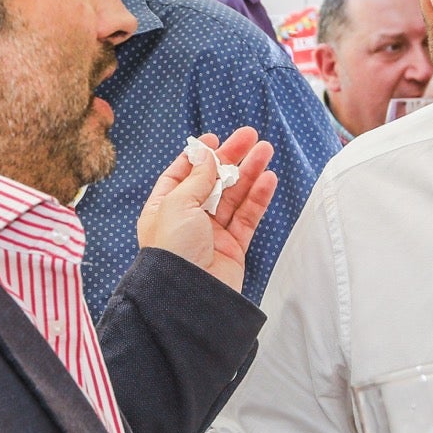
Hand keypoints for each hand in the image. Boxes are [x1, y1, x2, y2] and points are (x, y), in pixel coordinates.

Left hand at [136, 128, 276, 293]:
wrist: (188, 296)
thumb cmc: (172, 251)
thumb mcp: (177, 205)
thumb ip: (197, 179)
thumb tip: (208, 156)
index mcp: (164, 208)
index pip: (181, 175)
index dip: (198, 156)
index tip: (215, 138)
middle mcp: (187, 220)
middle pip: (213, 182)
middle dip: (232, 158)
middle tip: (251, 136)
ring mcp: (212, 234)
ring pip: (235, 197)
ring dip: (250, 173)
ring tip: (266, 150)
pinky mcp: (233, 247)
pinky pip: (248, 217)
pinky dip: (258, 198)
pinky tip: (268, 179)